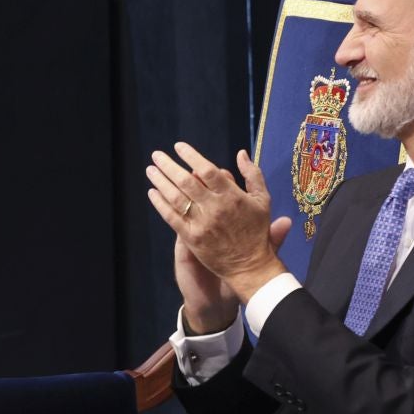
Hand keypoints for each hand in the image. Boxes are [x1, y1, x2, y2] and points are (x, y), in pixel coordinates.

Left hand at [147, 143, 290, 306]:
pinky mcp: (192, 239)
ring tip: (150, 170)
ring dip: (160, 182)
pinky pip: (171, 217)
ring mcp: (202, 224)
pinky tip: (152, 192)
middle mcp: (215, 208)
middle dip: (169, 166)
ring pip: (176, 198)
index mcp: (233, 197)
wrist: (251, 267)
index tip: (178, 146)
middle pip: (186, 181)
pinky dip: (160, 204)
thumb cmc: (257, 231)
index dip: (191, 156)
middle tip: (157, 155)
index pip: (207, 170)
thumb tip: (241, 153)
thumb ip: (252, 175)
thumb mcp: (263, 200)